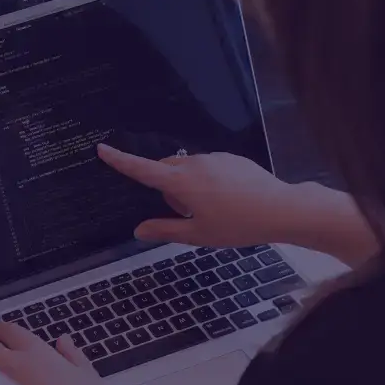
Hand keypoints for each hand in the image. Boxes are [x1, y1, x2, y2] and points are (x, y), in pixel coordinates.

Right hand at [97, 143, 299, 247]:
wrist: (281, 209)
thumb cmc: (236, 225)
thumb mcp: (197, 235)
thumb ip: (165, 230)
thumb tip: (139, 230)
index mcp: (181, 183)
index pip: (142, 170)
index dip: (120, 161)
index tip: (102, 149)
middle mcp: (194, 164)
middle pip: (165, 169)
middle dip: (165, 188)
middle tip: (184, 214)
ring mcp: (214, 159)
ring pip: (187, 168)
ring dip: (187, 185)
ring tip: (211, 210)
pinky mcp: (231, 159)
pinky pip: (207, 167)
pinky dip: (206, 181)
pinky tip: (227, 200)